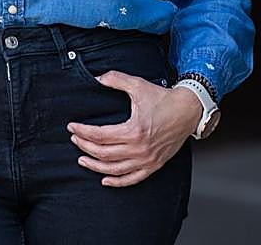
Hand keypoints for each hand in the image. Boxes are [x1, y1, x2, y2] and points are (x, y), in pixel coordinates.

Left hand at [67, 71, 201, 186]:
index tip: (72, 127)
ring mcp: (147, 159)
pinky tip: (105, 179)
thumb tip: (98, 78)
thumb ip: (117, 79)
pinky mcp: (154, 165)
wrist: (188, 110)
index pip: (100, 135)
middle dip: (85, 146)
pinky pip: (132, 179)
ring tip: (82, 159)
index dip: (83, 132)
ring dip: (95, 166)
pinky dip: (117, 181)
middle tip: (74, 140)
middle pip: (103, 153)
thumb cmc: (164, 99)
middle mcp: (139, 148)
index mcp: (134, 130)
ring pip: (114, 169)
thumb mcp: (139, 85)